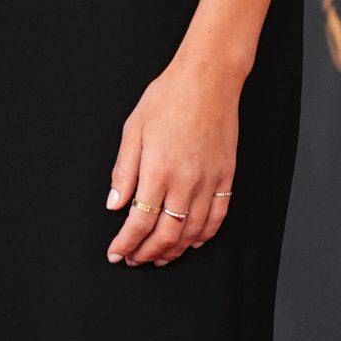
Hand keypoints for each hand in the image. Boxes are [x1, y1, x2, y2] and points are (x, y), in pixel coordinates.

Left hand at [104, 57, 238, 265]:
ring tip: (158, 257)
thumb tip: (114, 205)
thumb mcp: (133, 129)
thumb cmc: (168, 98)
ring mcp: (209, 182)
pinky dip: (204, 235)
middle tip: (133, 259)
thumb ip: (123, 171)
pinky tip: (191, 242)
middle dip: (147, 253)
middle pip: (166, 234)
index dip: (126, 243)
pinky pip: (217, 217)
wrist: (208, 80)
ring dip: (173, 250)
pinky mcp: (226, 177)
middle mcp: (185, 182)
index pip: (139, 222)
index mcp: (157, 171)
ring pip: (192, 231)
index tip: (116, 253)